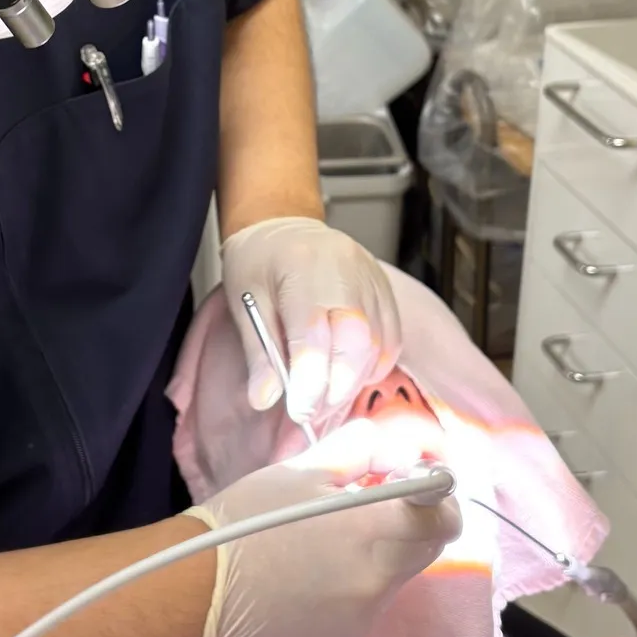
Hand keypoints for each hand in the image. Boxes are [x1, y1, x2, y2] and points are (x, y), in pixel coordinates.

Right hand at [182, 420, 461, 636]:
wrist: (197, 588)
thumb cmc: (248, 517)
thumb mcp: (302, 470)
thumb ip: (359, 451)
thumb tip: (394, 450)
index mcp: (375, 534)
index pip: (445, 519)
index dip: (437, 500)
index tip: (412, 486)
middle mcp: (380, 584)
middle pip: (422, 551)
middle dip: (405, 526)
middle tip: (361, 508)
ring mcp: (363, 623)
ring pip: (389, 581)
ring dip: (372, 560)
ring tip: (320, 548)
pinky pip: (362, 611)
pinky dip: (348, 593)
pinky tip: (306, 584)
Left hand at [221, 217, 400, 420]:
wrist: (283, 224)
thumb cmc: (259, 259)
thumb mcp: (245, 302)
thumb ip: (259, 352)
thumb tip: (265, 398)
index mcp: (302, 268)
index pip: (314, 333)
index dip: (310, 380)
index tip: (300, 411)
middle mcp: (346, 271)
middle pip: (357, 341)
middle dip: (337, 387)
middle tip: (312, 411)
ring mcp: (371, 279)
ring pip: (379, 344)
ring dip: (354, 380)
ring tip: (325, 397)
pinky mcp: (385, 289)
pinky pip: (391, 338)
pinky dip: (371, 364)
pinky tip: (347, 374)